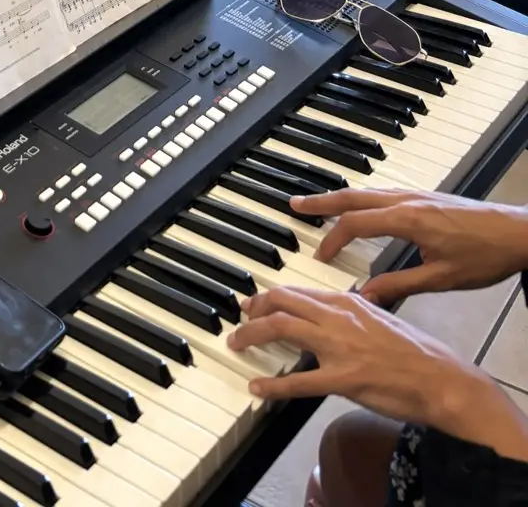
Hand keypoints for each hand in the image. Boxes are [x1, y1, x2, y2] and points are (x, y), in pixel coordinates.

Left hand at [227, 285, 489, 423]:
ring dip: (253, 335)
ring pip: (282, 329)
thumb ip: (353, 311)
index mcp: (348, 302)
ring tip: (238, 342)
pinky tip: (258, 388)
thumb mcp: (381, 317)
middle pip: (282, 302)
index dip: (271, 296)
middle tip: (241, 317)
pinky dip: (274, 385)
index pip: (298, 291)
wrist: (440, 378)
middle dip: (255, 307)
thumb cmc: (416, 352)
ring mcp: (339, 348)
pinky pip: (299, 381)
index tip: (256, 302)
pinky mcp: (343, 379)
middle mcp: (338, 317)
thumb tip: (335, 309)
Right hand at [295, 188, 527, 306]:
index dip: (333, 240)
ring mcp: (417, 195)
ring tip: (319, 204)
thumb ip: (400, 284)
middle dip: (322, 201)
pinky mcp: (426, 197)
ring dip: (340, 197)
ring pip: (368, 191)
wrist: (519, 233)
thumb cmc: (485, 257)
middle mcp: (407, 200)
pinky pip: (383, 192)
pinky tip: (361, 206)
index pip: (356, 224)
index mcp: (407, 219)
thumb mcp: (441, 279)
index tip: (321, 256)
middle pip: (353, 197)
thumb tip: (366, 295)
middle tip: (296, 205)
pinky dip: (362, 198)